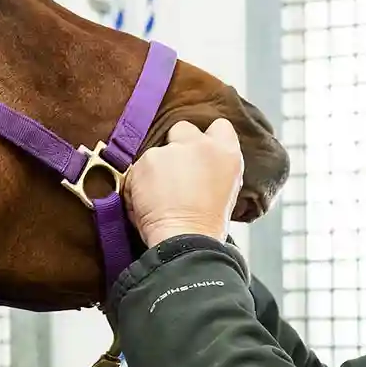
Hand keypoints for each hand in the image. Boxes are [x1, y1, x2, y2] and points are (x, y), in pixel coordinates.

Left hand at [125, 119, 243, 244]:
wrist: (186, 240)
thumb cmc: (207, 225)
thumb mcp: (226, 190)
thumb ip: (214, 167)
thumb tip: (200, 165)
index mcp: (227, 153)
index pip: (219, 126)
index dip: (206, 138)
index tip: (199, 152)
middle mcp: (201, 145)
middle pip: (183, 129)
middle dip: (176, 145)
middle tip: (175, 173)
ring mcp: (172, 150)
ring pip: (157, 153)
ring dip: (155, 169)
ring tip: (159, 197)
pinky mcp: (147, 160)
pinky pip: (138, 169)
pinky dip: (138, 183)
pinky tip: (146, 202)